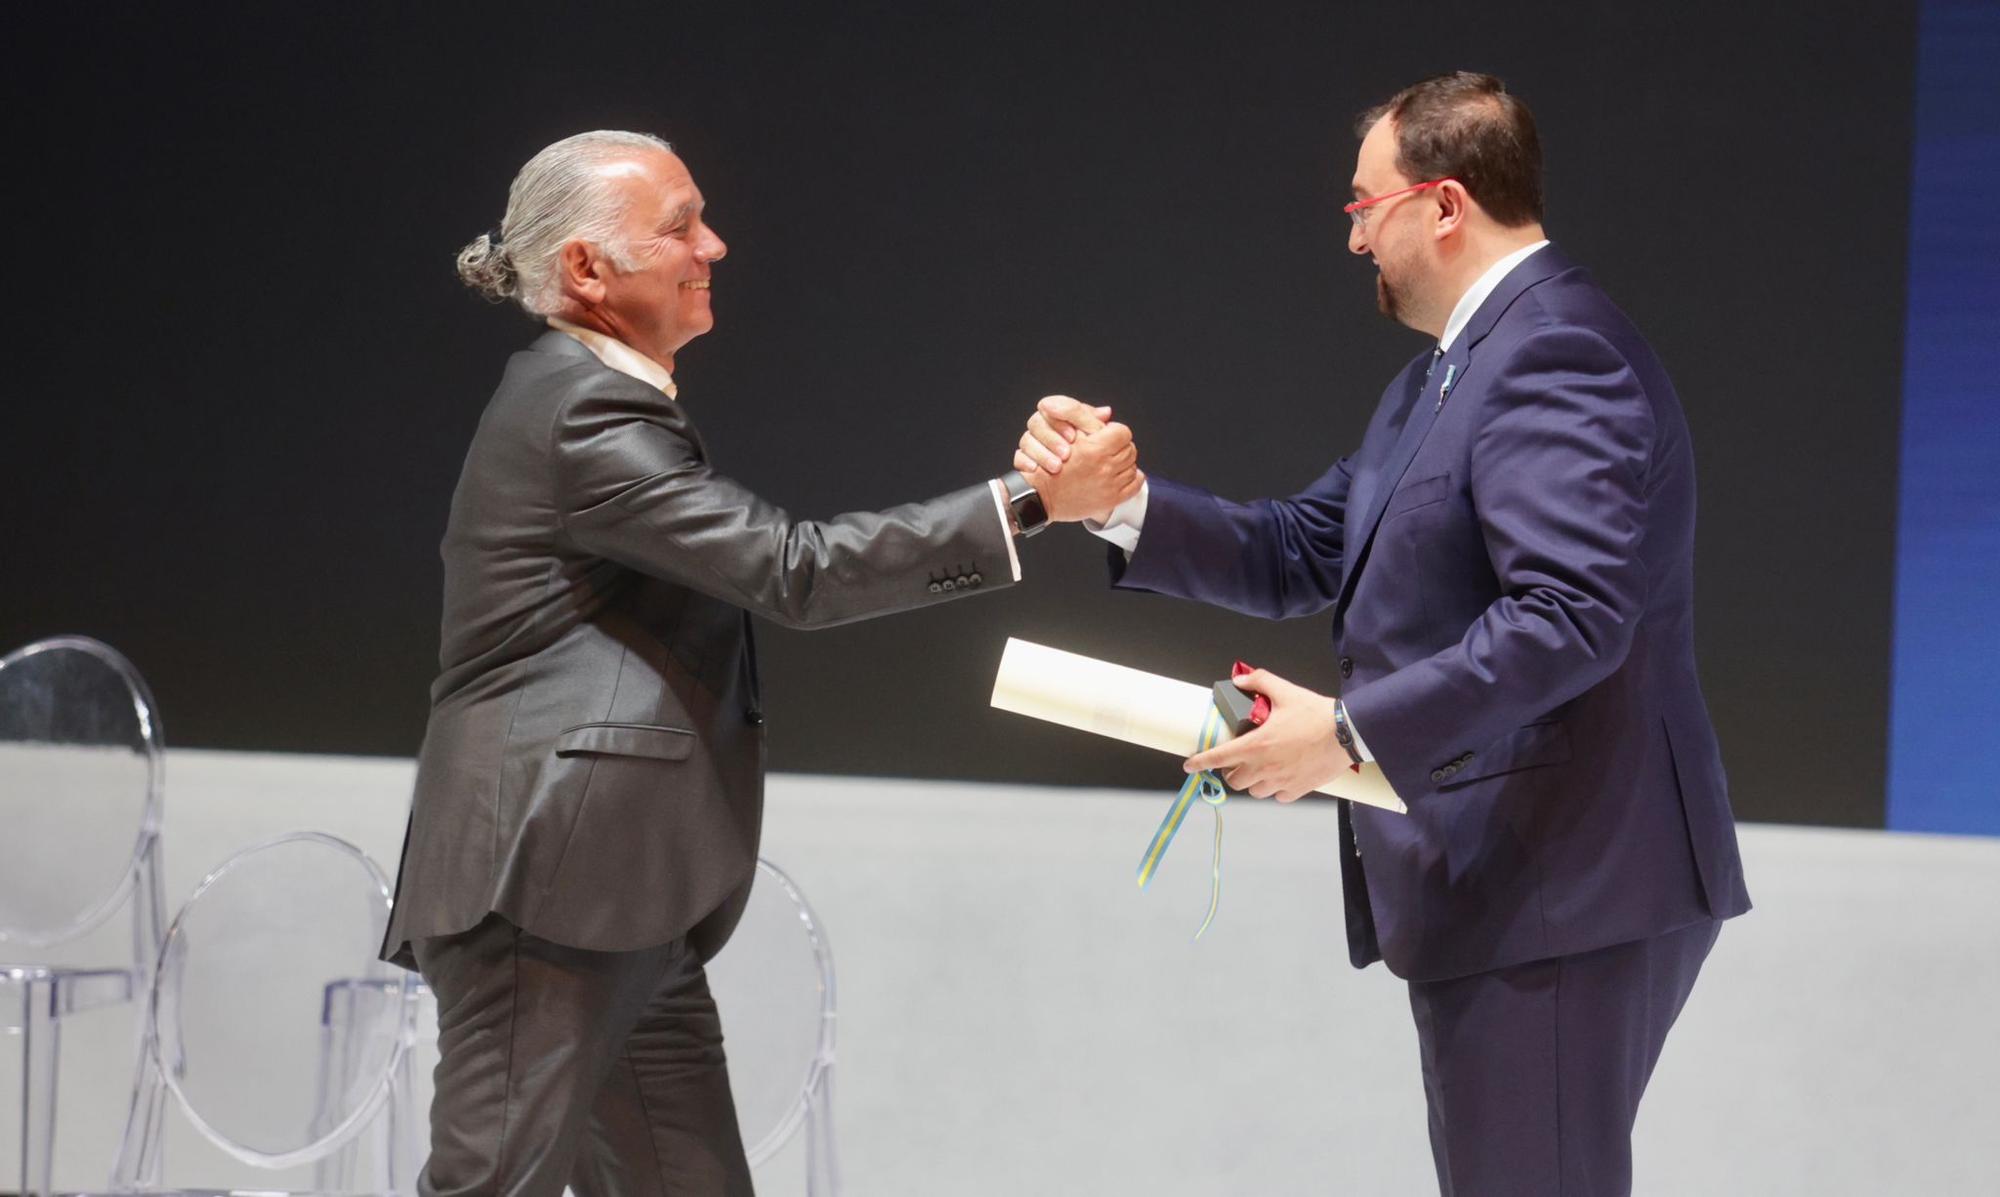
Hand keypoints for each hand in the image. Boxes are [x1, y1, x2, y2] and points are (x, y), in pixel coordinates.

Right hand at [1011, 395, 1144, 521]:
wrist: (1042, 495)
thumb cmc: (1049, 465)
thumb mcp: (1063, 436)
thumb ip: (1086, 421)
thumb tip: (1107, 413)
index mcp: (1094, 449)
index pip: (1122, 432)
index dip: (1115, 431)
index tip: (1107, 435)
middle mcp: (1105, 467)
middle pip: (1130, 448)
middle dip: (1120, 447)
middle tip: (1108, 449)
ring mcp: (1110, 485)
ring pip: (1133, 466)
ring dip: (1124, 463)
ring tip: (1110, 463)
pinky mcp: (1112, 500)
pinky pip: (1135, 485)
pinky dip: (1131, 478)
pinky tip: (1119, 476)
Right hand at [1013, 394, 1109, 474]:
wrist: (1072, 489)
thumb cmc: (1086, 459)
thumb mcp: (1094, 438)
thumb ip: (1095, 423)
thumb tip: (1105, 412)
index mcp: (1058, 417)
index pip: (1053, 406)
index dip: (1061, 420)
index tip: (1074, 436)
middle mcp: (1043, 428)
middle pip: (1036, 422)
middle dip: (1052, 439)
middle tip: (1067, 453)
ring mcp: (1032, 445)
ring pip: (1027, 440)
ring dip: (1042, 453)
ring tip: (1057, 466)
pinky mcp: (1024, 461)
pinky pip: (1019, 458)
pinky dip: (1026, 462)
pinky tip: (1036, 469)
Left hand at [1182, 669, 1347, 802]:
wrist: (1347, 733)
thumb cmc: (1316, 713)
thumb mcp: (1285, 691)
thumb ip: (1259, 682)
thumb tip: (1239, 680)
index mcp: (1256, 745)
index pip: (1218, 757)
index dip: (1200, 763)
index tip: (1189, 766)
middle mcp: (1264, 767)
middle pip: (1234, 780)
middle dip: (1231, 770)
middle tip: (1239, 759)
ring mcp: (1280, 781)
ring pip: (1254, 791)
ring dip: (1252, 781)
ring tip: (1260, 767)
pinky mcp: (1297, 789)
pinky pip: (1277, 796)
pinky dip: (1274, 788)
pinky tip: (1280, 775)